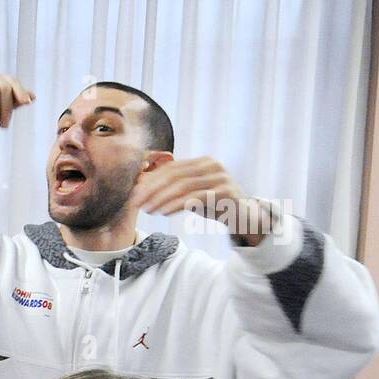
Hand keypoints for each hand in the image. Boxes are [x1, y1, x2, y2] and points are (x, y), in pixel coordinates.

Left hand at [130, 158, 269, 242]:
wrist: (245, 217)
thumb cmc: (214, 204)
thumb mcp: (191, 194)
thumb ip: (172, 188)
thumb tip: (141, 185)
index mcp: (201, 162)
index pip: (170, 168)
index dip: (149, 181)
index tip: (133, 195)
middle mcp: (211, 165)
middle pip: (174, 175)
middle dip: (151, 190)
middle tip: (136, 203)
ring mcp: (220, 177)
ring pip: (183, 186)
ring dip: (161, 199)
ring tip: (148, 210)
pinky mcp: (226, 191)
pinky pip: (196, 197)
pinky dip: (177, 205)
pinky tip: (164, 212)